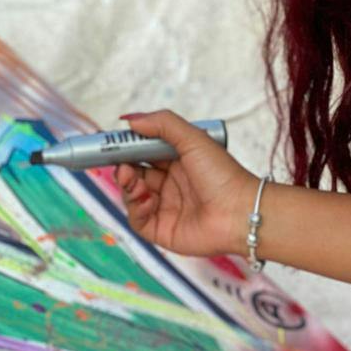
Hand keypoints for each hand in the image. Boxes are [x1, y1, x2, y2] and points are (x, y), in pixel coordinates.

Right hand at [113, 110, 258, 257]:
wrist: (240, 213)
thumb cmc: (223, 174)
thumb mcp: (193, 139)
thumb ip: (163, 124)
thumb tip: (130, 120)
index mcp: (179, 161)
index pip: (145, 151)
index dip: (127, 146)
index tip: (111, 139)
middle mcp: (171, 184)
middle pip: (135, 172)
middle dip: (123, 165)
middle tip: (116, 159)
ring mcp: (166, 207)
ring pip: (132, 194)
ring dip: (126, 184)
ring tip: (129, 176)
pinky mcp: (162, 229)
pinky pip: (138, 219)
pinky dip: (135, 207)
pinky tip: (145, 198)